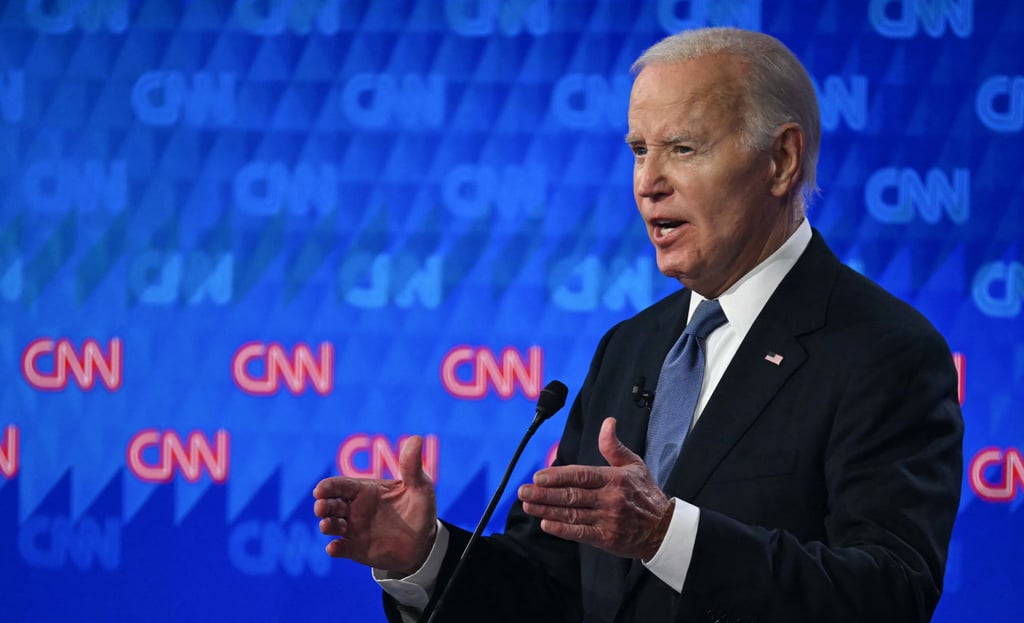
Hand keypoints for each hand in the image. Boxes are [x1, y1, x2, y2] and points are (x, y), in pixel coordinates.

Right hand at [313, 435, 437, 574]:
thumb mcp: (420, 486)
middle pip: (330, 504)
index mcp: (366, 490)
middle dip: (322, 505)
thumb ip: (412, 466)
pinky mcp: (357, 549)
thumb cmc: (420, 509)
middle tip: (321, 507)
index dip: (328, 486)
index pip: (341, 485)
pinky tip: (334, 548)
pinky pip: (342, 548)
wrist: (425, 541)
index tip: (320, 490)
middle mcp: (355, 509)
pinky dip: (335, 548)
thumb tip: (416, 439)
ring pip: (332, 526)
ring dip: (326, 525)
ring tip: (326, 525)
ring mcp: (354, 530)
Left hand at [518, 417, 672, 559]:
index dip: (558, 476)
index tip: (538, 476)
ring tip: (528, 506)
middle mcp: (609, 498)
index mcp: (614, 478)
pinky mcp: (607, 537)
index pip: (581, 475)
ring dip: (547, 510)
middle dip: (544, 494)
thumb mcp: (634, 465)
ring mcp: (607, 519)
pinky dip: (562, 530)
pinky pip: (581, 533)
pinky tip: (546, 524)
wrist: (664, 529)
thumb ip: (614, 446)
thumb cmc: (646, 494)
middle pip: (572, 495)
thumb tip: (607, 422)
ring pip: (572, 513)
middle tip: (523, 491)